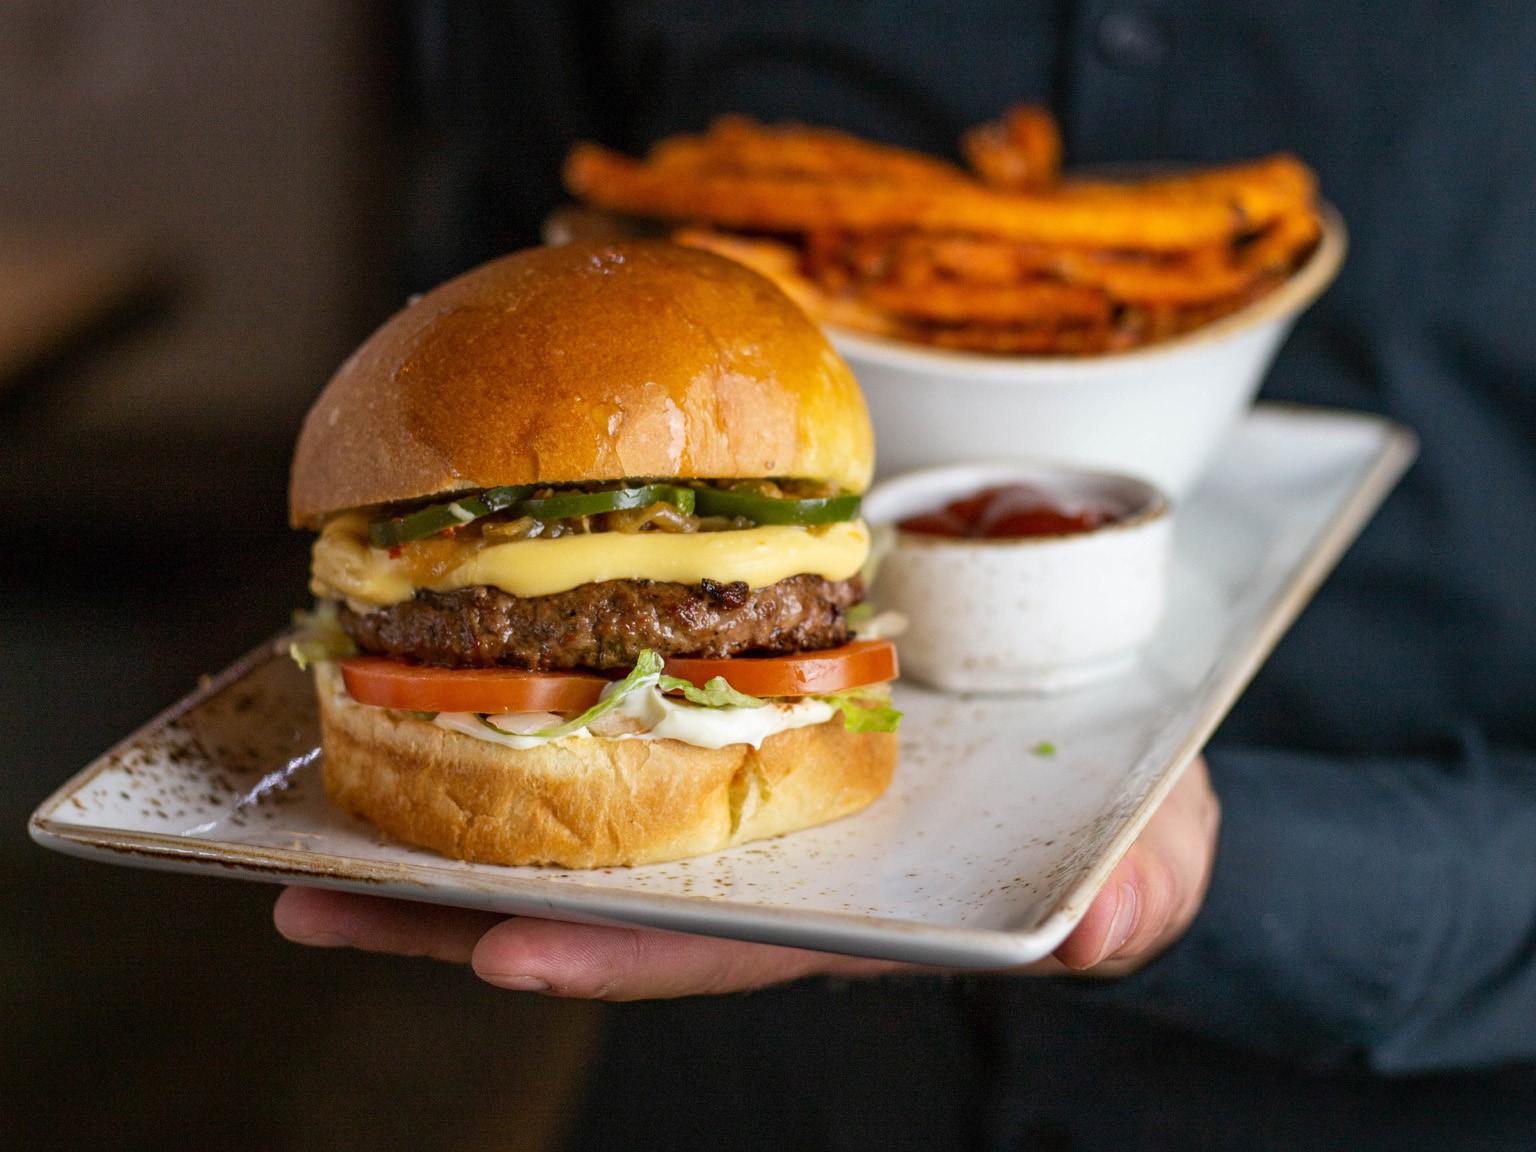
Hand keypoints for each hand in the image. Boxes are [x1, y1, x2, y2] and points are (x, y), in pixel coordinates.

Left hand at [274, 755, 1217, 997]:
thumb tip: (1098, 921)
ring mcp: (735, 810)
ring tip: (306, 844)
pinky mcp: (715, 736)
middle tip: (318, 903)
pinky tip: (420, 712)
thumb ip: (1135, 883)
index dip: (623, 952)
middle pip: (606, 906)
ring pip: (575, 839)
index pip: (730, 942)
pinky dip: (506, 735)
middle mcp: (773, 874)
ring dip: (445, 837)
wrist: (1091, 708)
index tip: (505, 948)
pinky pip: (596, 747)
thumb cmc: (1116, 795)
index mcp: (857, 907)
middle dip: (466, 917)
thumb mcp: (1150, 834)